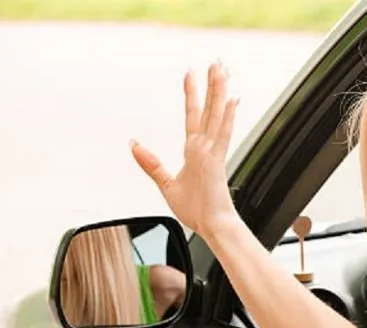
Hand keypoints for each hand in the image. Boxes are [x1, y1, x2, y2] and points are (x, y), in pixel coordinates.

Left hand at [130, 63, 239, 234]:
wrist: (212, 226)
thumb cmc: (196, 210)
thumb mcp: (165, 184)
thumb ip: (151, 163)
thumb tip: (133, 144)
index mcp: (195, 152)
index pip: (193, 116)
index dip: (192, 95)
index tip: (191, 75)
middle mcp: (205, 148)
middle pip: (208, 109)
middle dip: (211, 85)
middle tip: (214, 62)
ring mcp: (212, 153)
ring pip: (216, 115)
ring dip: (219, 92)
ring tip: (221, 70)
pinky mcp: (217, 162)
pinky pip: (222, 135)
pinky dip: (227, 118)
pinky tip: (232, 100)